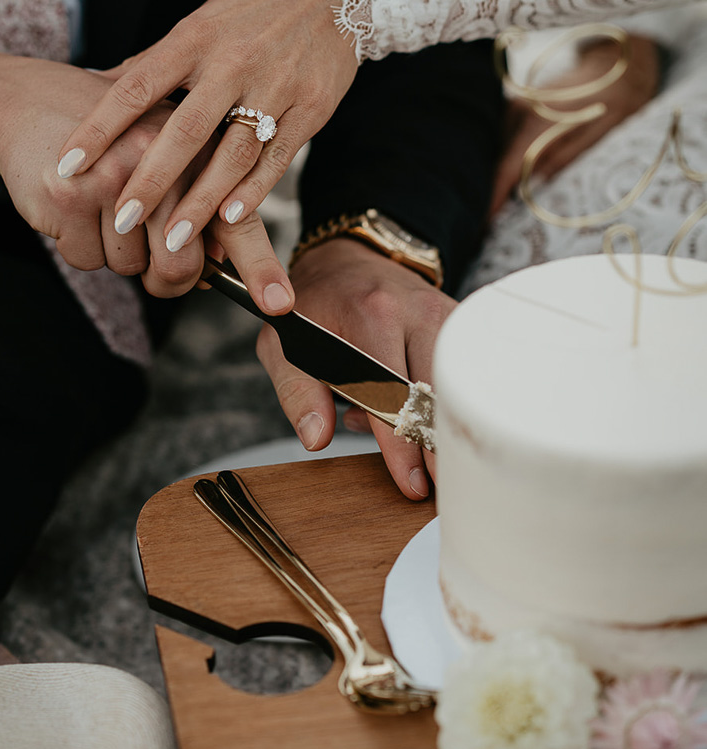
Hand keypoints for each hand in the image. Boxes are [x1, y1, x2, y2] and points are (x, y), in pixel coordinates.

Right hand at [0, 49, 293, 306]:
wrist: (31, 102)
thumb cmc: (113, 137)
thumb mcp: (167, 155)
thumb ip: (201, 206)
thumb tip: (216, 267)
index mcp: (201, 151)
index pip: (238, 220)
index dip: (260, 266)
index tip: (280, 304)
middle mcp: (166, 160)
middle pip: (178, 264)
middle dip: (165, 280)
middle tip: (154, 271)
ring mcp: (117, 176)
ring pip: (127, 268)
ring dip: (113, 253)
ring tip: (102, 205)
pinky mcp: (72, 193)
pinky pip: (86, 260)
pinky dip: (78, 245)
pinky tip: (73, 205)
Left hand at [55, 0, 357, 257]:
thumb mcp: (203, 16)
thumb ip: (158, 59)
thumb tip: (99, 84)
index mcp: (196, 36)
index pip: (137, 87)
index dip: (99, 128)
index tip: (68, 164)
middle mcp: (233, 62)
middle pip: (184, 130)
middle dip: (150, 180)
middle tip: (120, 219)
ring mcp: (276, 86)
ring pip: (233, 153)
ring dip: (201, 200)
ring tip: (174, 240)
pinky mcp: (311, 108)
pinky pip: (278, 156)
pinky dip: (255, 190)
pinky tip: (231, 217)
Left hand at [255, 238, 456, 500]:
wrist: (348, 259)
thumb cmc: (315, 306)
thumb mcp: (284, 343)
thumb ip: (297, 391)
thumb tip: (316, 437)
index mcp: (371, 315)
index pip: (393, 391)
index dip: (402, 444)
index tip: (412, 483)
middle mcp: (416, 311)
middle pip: (438, 393)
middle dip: (439, 447)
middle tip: (441, 489)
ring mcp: (444, 314)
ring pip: (459, 386)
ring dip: (447, 429)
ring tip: (436, 463)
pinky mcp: (460, 322)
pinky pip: (465, 372)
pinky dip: (451, 404)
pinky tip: (429, 421)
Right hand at [489, 35, 662, 217]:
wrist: (617, 63)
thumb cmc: (615, 101)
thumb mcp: (601, 135)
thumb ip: (565, 159)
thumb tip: (533, 186)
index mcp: (538, 123)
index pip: (504, 169)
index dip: (491, 199)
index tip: (479, 226)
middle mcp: (518, 113)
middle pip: (494, 163)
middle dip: (489, 193)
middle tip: (483, 228)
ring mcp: (513, 108)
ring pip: (495, 152)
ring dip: (496, 177)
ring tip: (491, 208)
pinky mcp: (515, 108)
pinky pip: (502, 142)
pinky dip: (503, 161)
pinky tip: (507, 180)